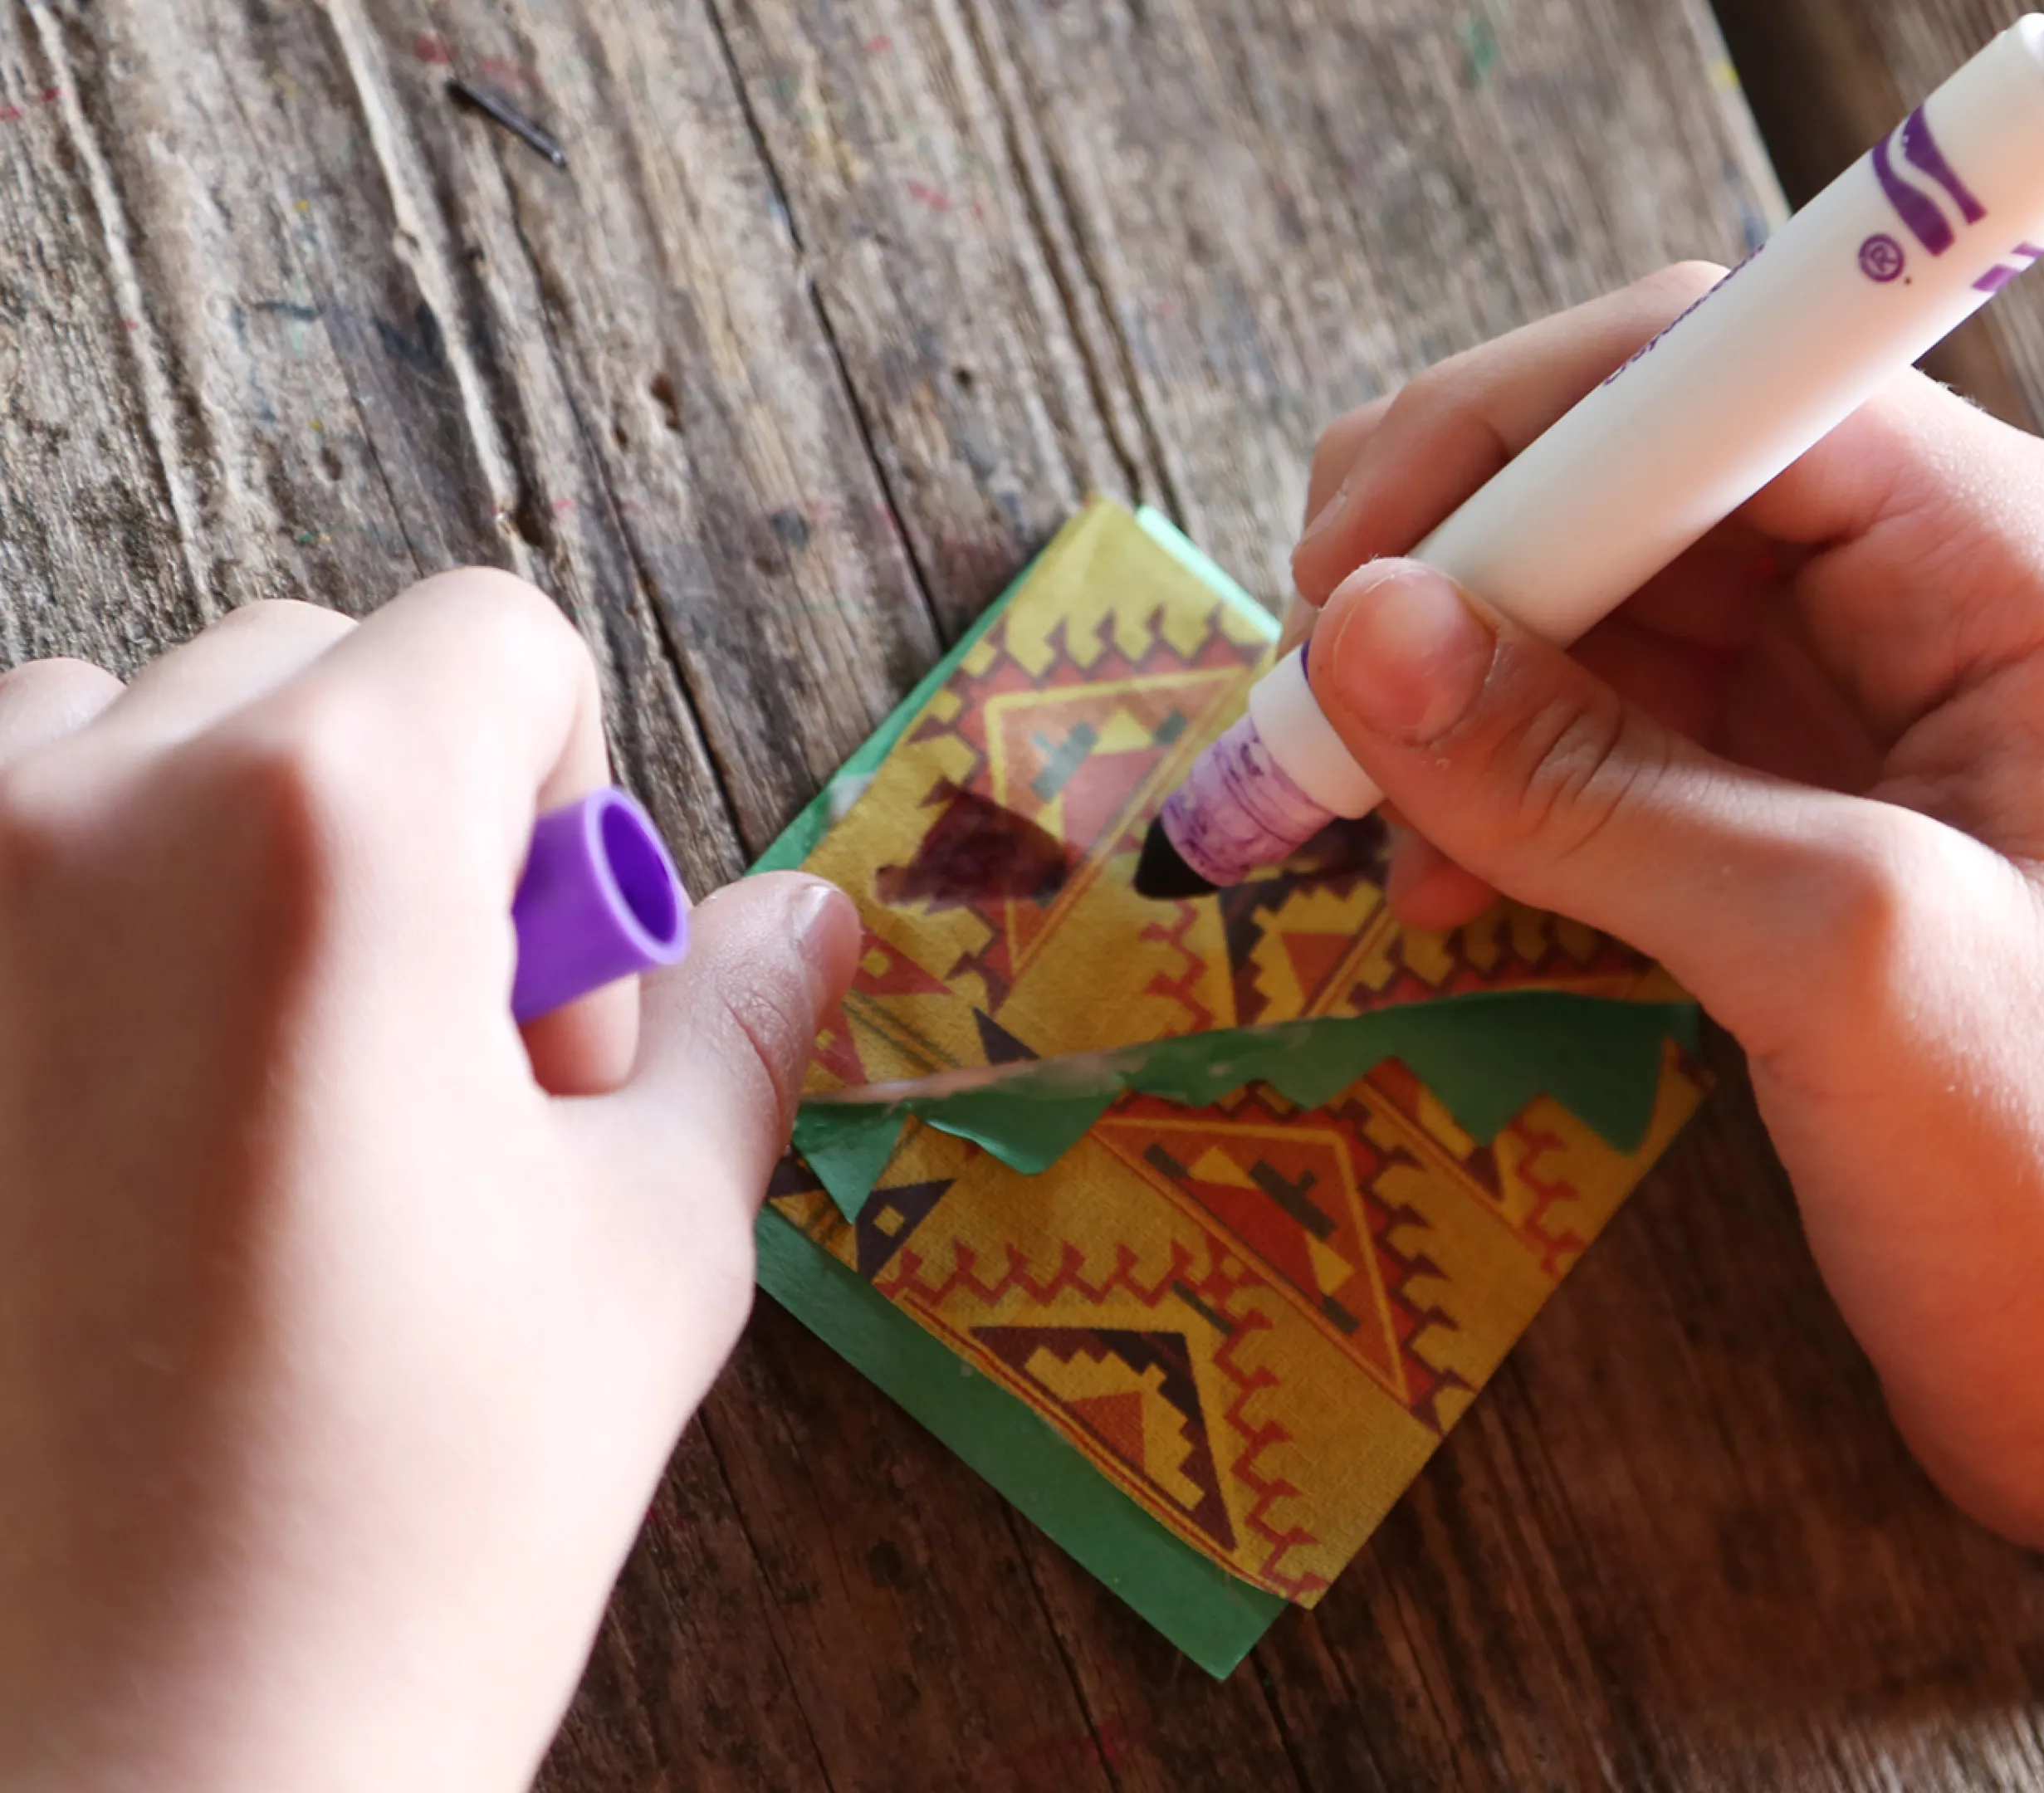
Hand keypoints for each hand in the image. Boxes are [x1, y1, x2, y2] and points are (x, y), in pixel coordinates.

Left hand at [0, 575, 857, 1792]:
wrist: (142, 1758)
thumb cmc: (406, 1519)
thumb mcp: (649, 1250)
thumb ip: (731, 1030)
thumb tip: (803, 917)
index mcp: (328, 832)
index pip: (495, 643)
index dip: (574, 811)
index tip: (554, 1013)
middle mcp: (79, 818)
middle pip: (310, 678)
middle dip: (412, 835)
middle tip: (435, 1088)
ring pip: (112, 745)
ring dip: (222, 860)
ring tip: (272, 1111)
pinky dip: (66, 935)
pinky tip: (126, 1146)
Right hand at [1288, 263, 2043, 1573]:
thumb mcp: (1845, 961)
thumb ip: (1594, 784)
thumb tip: (1362, 630)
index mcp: (2029, 562)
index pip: (1725, 385)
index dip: (1515, 442)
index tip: (1343, 573)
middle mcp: (1962, 598)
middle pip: (1654, 480)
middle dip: (1463, 563)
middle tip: (1307, 688)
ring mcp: (1892, 721)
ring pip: (1621, 619)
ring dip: (1465, 690)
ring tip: (1335, 802)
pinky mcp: (1831, 838)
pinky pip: (1631, 751)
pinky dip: (1515, 797)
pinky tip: (1434, 885)